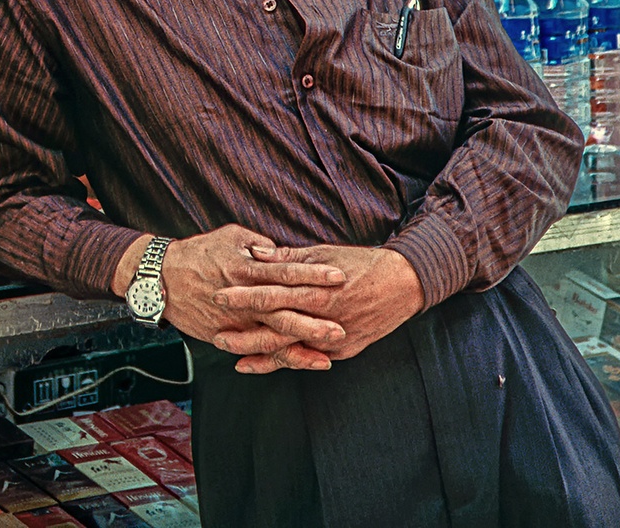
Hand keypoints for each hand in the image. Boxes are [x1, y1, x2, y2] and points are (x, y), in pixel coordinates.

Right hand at [115, 225, 348, 370]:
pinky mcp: (223, 336)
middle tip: (341, 328)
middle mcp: (241, 298)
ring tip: (326, 357)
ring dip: (298, 348)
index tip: (338, 276)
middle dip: (313, 321)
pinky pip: (252, 351)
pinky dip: (273, 360)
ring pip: (270, 338)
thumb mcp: (229, 237)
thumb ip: (258, 244)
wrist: (159, 278)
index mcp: (246, 269)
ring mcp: (232, 321)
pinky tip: (294, 364)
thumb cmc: (197, 252)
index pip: (286, 272)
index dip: (313, 275)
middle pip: (283, 311)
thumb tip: (280, 252)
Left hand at [212, 245, 425, 373]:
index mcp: (315, 289)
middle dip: (244, 333)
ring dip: (260, 354)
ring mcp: (333, 338)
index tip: (218, 294)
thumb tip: (254, 253)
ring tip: (234, 359)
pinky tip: (265, 365)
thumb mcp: (323, 253)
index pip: (271, 293)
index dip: (243, 296)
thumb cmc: (361, 264)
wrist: (403, 285)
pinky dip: (286, 362)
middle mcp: (322, 317)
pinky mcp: (343, 351)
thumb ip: (287, 257)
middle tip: (215, 335)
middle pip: (275, 328)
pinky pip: (308, 359)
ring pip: (290, 351)